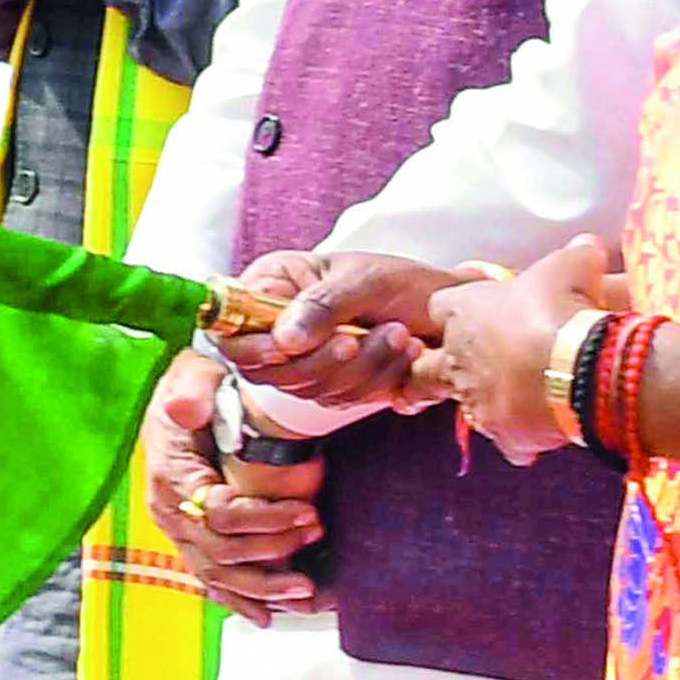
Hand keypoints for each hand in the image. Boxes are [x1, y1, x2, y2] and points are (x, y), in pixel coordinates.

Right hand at [146, 349, 321, 615]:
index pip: (218, 513)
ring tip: (306, 592)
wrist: (179, 393)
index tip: (311, 512)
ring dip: (263, 587)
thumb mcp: (191, 375)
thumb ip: (190, 390)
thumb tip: (186, 409)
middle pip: (221, 551)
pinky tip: (268, 615)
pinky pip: (210, 578)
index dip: (266, 519)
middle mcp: (168, 510)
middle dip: (274, 551)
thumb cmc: (195, 383)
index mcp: (170, 475)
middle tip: (318, 535)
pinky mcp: (189, 538)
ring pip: (217, 574)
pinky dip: (239, 599)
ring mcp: (177, 529)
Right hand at [217, 250, 450, 413]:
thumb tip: (284, 339)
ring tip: (399, 337)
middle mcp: (279, 323)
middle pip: (264, 365)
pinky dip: (372, 382)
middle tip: (359, 338)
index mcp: (274, 283)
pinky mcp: (329, 384)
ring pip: (304, 386)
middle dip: (320, 359)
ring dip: (357, 369)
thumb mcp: (364, 280)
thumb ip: (320, 306)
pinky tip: (401, 356)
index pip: (231, 323)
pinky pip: (336, 399)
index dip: (253, 342)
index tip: (288, 347)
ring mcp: (302, 358)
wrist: (448, 311)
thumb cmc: (405, 282)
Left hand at [408, 240, 628, 461]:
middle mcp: (458, 358)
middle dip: (433, 370)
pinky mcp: (503, 433)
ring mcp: (477, 400)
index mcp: (463, 311)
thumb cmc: (565, 305)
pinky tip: (543, 430)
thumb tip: (587, 245)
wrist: (580, 364)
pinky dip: (522, 437)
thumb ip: (574, 255)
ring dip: (488, 401)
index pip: (438, 308)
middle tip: (453, 371)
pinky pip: (507, 440)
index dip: (455, 311)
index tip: (476, 313)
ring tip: (517, 398)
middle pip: (424, 368)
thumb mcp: (573, 265)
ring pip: (465, 406)